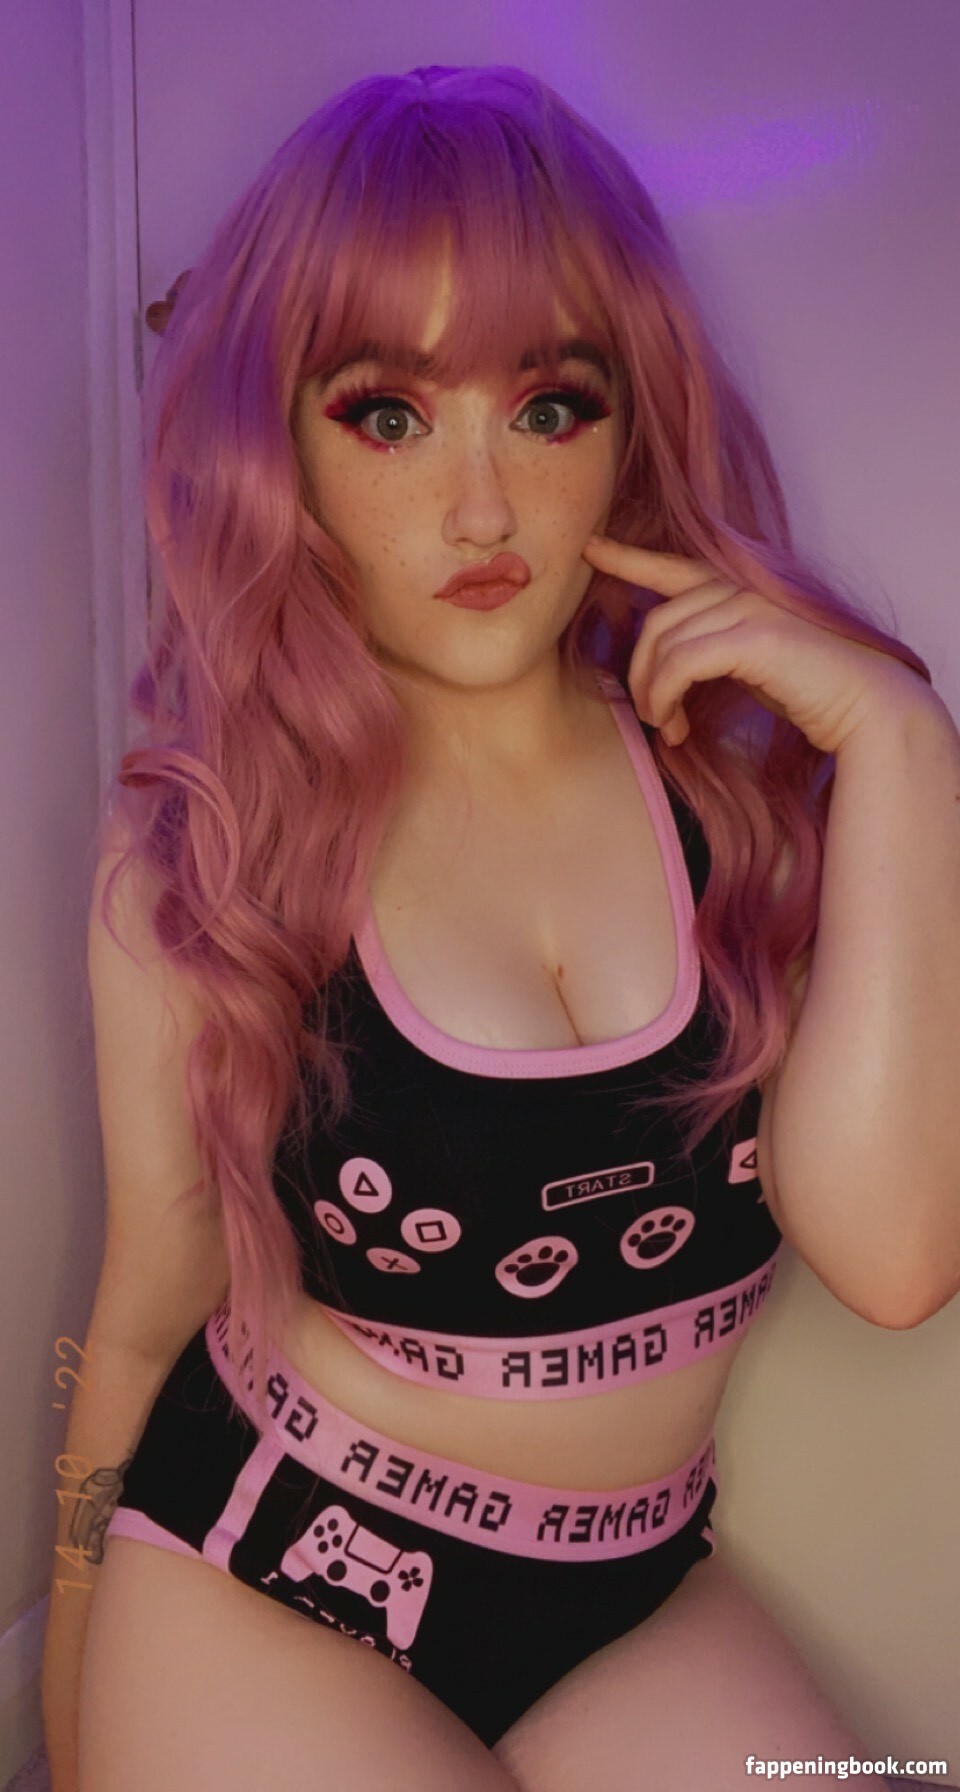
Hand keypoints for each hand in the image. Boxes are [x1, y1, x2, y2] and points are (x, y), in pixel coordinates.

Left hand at [581, 533, 928, 756]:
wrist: (864, 705)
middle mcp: (740, 589)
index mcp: (738, 590)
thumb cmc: (807, 690)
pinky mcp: (754, 637)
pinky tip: (678, 727)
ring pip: (664, 644)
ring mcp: (748, 608)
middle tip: (652, 717)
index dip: (629, 556)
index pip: (673, 567)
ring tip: (668, 728)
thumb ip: (710, 649)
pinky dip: (667, 698)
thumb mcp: (747, 662)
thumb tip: (663, 674)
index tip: (590, 548)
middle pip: (656, 621)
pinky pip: (682, 663)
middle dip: (640, 673)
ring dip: (653, 694)